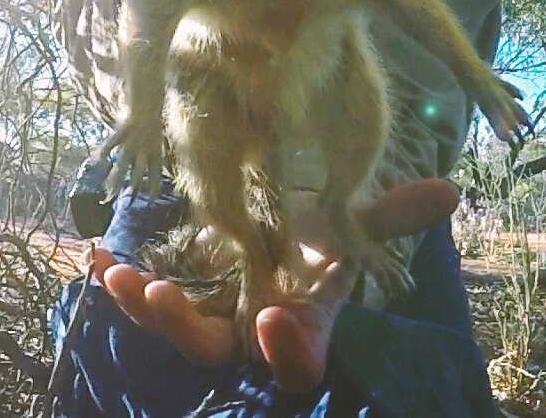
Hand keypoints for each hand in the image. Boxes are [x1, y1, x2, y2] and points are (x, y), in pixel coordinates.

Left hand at [84, 178, 458, 392]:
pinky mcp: (183, 291)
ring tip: (115, 274)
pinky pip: (149, 296)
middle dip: (185, 329)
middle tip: (158, 296)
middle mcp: (254, 325)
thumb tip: (449, 192)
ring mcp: (214, 312)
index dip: (290, 351)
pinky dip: (121, 280)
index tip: (274, 319)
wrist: (288, 227)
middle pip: (219, 348)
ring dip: (141, 307)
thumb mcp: (355, 222)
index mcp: (304, 316)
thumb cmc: (324, 232)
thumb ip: (394, 212)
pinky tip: (96, 253)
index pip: (301, 353)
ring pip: (175, 327)